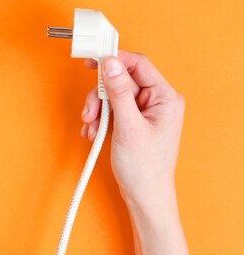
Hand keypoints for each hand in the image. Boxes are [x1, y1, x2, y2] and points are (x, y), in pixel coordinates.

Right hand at [81, 51, 189, 254]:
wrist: (143, 195)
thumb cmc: (144, 167)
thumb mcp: (129, 126)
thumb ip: (119, 92)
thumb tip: (111, 63)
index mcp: (165, 97)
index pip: (138, 64)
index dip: (114, 59)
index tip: (92, 59)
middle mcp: (156, 100)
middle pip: (120, 80)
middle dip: (100, 96)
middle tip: (90, 110)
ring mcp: (143, 110)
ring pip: (111, 94)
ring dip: (96, 109)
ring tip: (92, 126)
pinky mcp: (131, 120)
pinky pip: (110, 108)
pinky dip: (98, 118)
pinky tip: (94, 131)